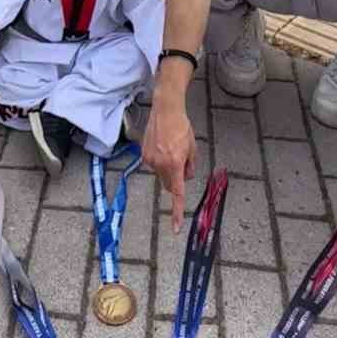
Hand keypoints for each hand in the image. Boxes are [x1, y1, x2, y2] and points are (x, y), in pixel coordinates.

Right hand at [141, 93, 196, 231]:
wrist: (165, 109)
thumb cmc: (181, 127)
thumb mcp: (192, 148)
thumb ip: (190, 166)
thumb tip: (186, 177)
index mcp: (175, 164)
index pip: (177, 193)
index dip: (176, 212)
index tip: (175, 228)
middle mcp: (160, 164)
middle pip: (168, 184)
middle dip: (174, 180)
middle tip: (181, 162)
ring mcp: (150, 160)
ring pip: (160, 174)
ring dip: (166, 168)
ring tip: (171, 147)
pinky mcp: (143, 154)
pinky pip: (153, 165)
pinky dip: (159, 160)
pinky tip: (162, 145)